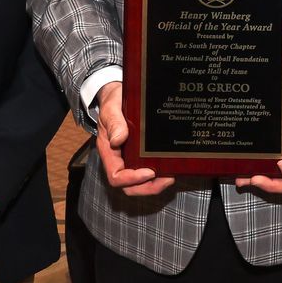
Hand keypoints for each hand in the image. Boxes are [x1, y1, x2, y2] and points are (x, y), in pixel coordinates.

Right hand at [93, 82, 174, 196]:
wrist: (118, 95)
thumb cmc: (113, 102)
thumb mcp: (111, 109)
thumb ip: (114, 123)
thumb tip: (118, 140)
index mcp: (109, 152)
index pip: (116, 176)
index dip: (132, 179)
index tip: (149, 172)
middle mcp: (119, 159)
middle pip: (130, 186)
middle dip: (148, 187)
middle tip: (167, 179)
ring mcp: (130, 158)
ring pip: (141, 182)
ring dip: (156, 184)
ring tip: (172, 175)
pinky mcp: (141, 154)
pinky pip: (148, 170)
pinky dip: (160, 173)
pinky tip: (171, 166)